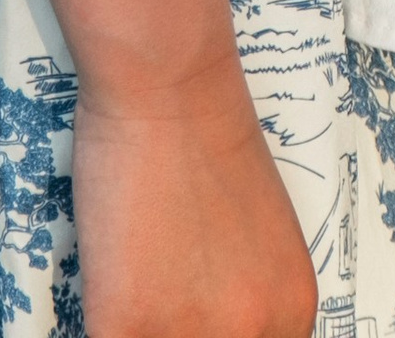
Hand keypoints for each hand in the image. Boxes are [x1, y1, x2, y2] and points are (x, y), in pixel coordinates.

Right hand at [73, 68, 318, 337]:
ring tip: (136, 290)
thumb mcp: (264, 234)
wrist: (169, 82)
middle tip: (166, 298)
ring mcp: (187, 334)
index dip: (219, 337)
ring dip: (142, 329)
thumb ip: (250, 292)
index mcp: (291, 308)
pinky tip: (105, 292)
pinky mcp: (125, 325)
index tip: (198, 319)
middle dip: (178, 331)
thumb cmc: (211, 137)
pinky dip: (103, 323)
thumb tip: (221, 321)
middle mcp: (250, 333)